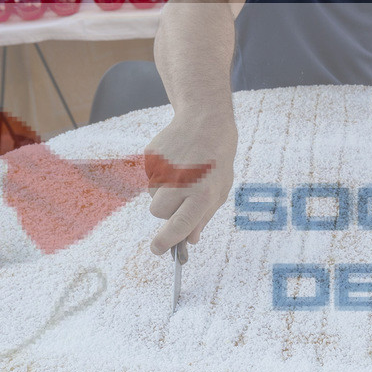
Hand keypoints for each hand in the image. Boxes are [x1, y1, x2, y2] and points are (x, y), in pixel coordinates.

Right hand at [144, 112, 237, 254]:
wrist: (205, 122)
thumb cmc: (217, 161)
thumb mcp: (220, 191)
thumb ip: (204, 217)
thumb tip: (190, 239)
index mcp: (202, 194)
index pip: (179, 226)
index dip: (166, 241)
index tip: (157, 249)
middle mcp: (181, 183)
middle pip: (158, 213)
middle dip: (166, 211)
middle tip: (182, 195)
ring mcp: (163, 169)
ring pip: (153, 196)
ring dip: (164, 192)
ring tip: (182, 173)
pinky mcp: (151, 157)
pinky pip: (150, 178)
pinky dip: (160, 175)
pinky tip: (175, 161)